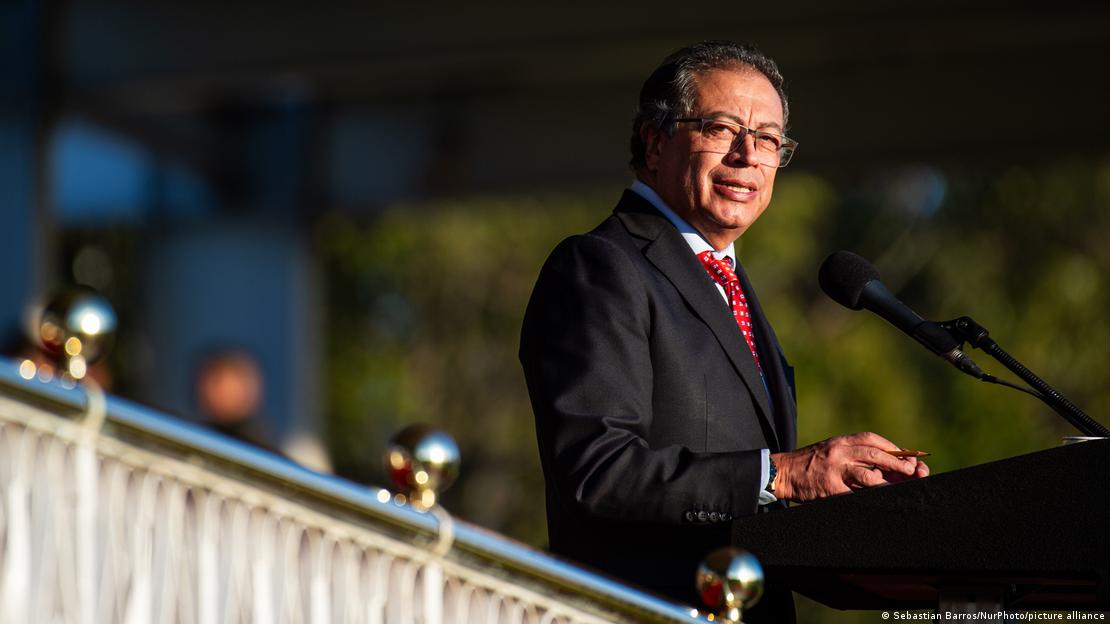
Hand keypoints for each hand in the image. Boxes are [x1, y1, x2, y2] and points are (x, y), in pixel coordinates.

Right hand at [770, 432, 929, 501]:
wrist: (783, 473)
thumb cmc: (810, 463)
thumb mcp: (831, 450)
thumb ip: (854, 454)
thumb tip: (886, 466)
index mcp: (840, 442)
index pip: (873, 440)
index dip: (894, 449)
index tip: (908, 457)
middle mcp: (839, 453)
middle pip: (876, 456)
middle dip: (899, 465)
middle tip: (914, 473)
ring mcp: (834, 471)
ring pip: (869, 476)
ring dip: (888, 484)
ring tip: (901, 489)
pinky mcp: (830, 489)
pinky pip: (855, 495)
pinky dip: (871, 499)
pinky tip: (882, 502)